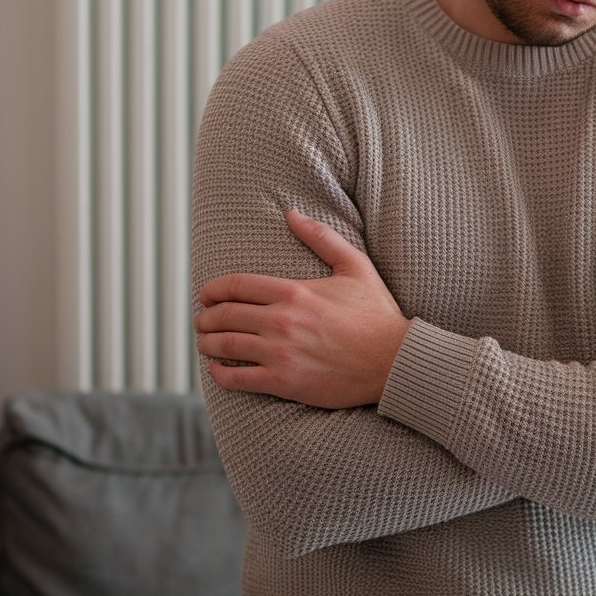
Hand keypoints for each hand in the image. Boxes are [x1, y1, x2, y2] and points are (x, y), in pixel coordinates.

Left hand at [195, 210, 411, 407]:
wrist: (393, 361)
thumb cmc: (376, 313)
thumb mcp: (355, 266)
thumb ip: (321, 237)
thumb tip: (292, 213)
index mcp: (293, 291)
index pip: (236, 285)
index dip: (213, 290)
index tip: (207, 295)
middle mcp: (280, 320)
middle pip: (225, 316)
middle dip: (206, 317)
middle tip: (202, 320)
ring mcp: (280, 353)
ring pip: (225, 346)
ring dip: (207, 343)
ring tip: (204, 342)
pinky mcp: (284, 382)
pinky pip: (238, 379)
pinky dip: (220, 374)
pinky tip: (216, 370)